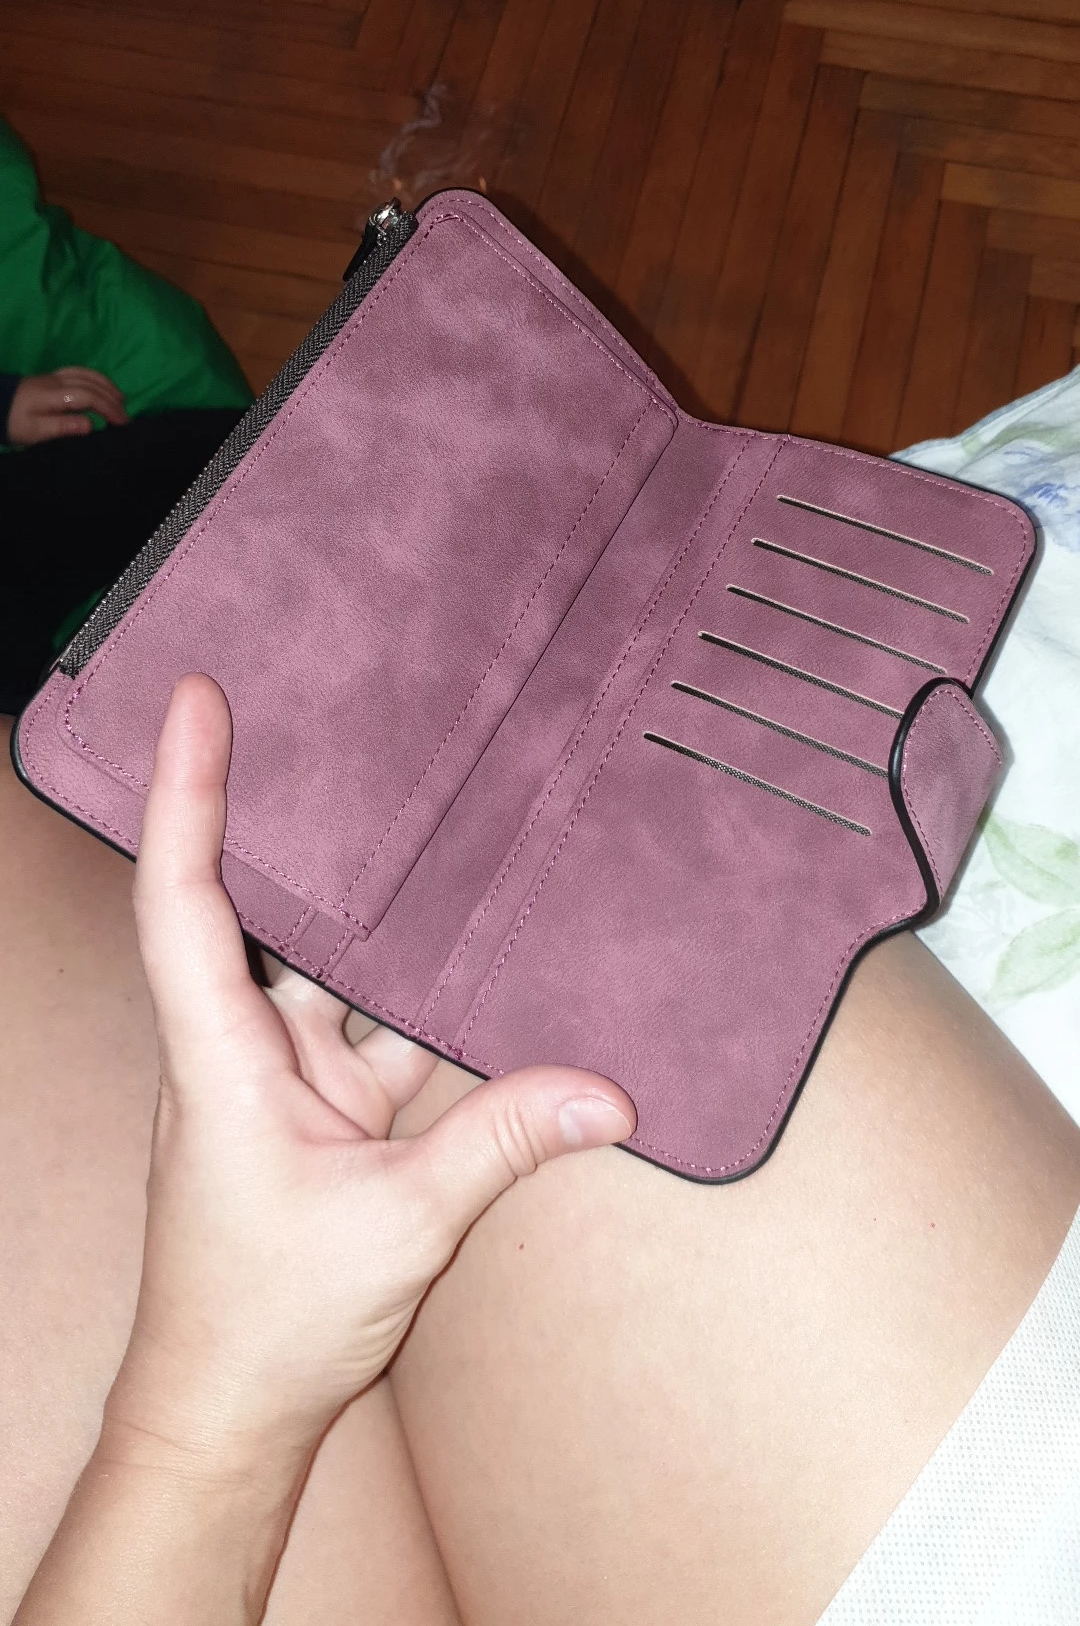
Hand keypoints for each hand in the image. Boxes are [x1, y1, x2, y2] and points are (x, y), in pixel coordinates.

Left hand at [6, 367, 127, 444]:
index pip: (88, 396)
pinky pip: (80, 371)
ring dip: (107, 385)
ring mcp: (54, 376)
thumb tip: (90, 425)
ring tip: (121, 400)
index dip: (108, 408)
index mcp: (53, 395)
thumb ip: (63, 427)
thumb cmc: (14, 423)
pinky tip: (102, 386)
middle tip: (126, 418)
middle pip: (91, 384)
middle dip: (113, 399)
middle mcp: (56, 381)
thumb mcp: (35, 432)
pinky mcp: (51, 377)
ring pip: (87, 374)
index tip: (122, 424)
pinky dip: (96, 378)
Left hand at [113, 674, 635, 1472]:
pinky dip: (436, 1001)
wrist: (232, 1410)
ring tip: (452, 815)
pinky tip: (493, 962)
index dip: (187, 794)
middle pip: (269, 906)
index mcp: (221, 1054)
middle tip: (335, 710)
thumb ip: (503, 1143)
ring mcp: (290, 1076)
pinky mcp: (332, 1111)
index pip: (185, 898)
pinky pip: (389, 1029)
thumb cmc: (266, 1321)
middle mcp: (246, 1044)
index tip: (195, 700)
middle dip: (298, 815)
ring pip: (345, 967)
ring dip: (393, 915)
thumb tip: (609, 1093)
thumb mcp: (400, 1223)